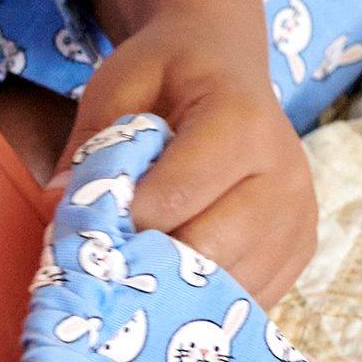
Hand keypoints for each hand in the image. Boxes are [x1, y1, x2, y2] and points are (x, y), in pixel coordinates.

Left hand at [69, 0, 315, 309]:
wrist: (227, 62)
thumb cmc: (170, 71)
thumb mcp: (118, 83)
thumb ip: (90, 144)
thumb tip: (60, 206)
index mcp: (241, 122)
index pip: (175, 196)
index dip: (122, 220)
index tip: (86, 226)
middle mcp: (284, 175)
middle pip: (206, 250)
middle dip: (147, 263)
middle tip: (106, 261)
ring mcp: (299, 218)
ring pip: (230, 285)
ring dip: (176, 290)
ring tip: (138, 269)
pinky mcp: (301, 248)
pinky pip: (251, 298)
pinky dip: (206, 299)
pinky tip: (173, 280)